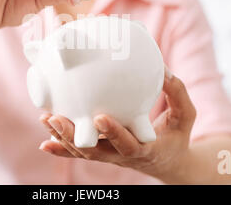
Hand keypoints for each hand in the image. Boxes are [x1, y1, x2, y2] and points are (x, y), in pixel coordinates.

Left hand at [38, 68, 196, 181]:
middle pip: (95, 151)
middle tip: (56, 118)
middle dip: (73, 136)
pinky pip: (79, 154)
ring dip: (62, 137)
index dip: (114, 133)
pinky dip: (61, 149)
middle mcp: (123, 155)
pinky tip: (45, 142)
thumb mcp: (185, 115)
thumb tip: (163, 69)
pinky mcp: (103, 153)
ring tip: (46, 118)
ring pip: (82, 151)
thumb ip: (177, 93)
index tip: (99, 117)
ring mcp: (110, 156)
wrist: (168, 160)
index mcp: (145, 148)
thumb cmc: (177, 135)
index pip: (128, 144)